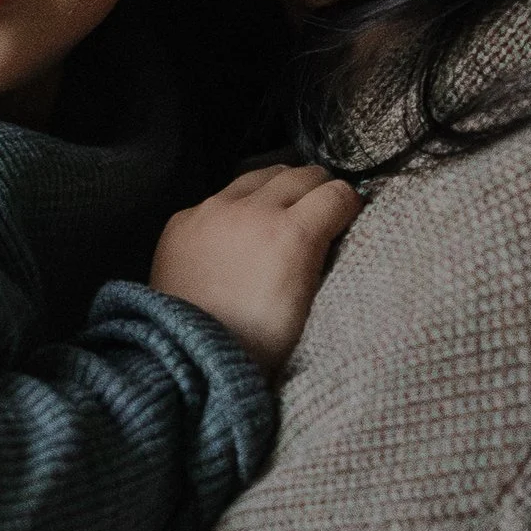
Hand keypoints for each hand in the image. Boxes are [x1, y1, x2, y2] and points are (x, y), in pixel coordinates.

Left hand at [151, 161, 360, 367]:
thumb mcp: (308, 305)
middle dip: (317, 188)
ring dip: (277, 187)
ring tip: (280, 206)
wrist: (188, 355)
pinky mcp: (182, 219)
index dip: (348, 205)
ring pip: (258, 175)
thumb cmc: (257, 343)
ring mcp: (212, 210)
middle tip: (318, 208)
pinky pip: (218, 198)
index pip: (338, 193)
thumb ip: (321, 259)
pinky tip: (234, 231)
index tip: (347, 218)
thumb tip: (329, 234)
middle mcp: (253, 210)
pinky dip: (234, 208)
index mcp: (293, 234)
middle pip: (300, 174)